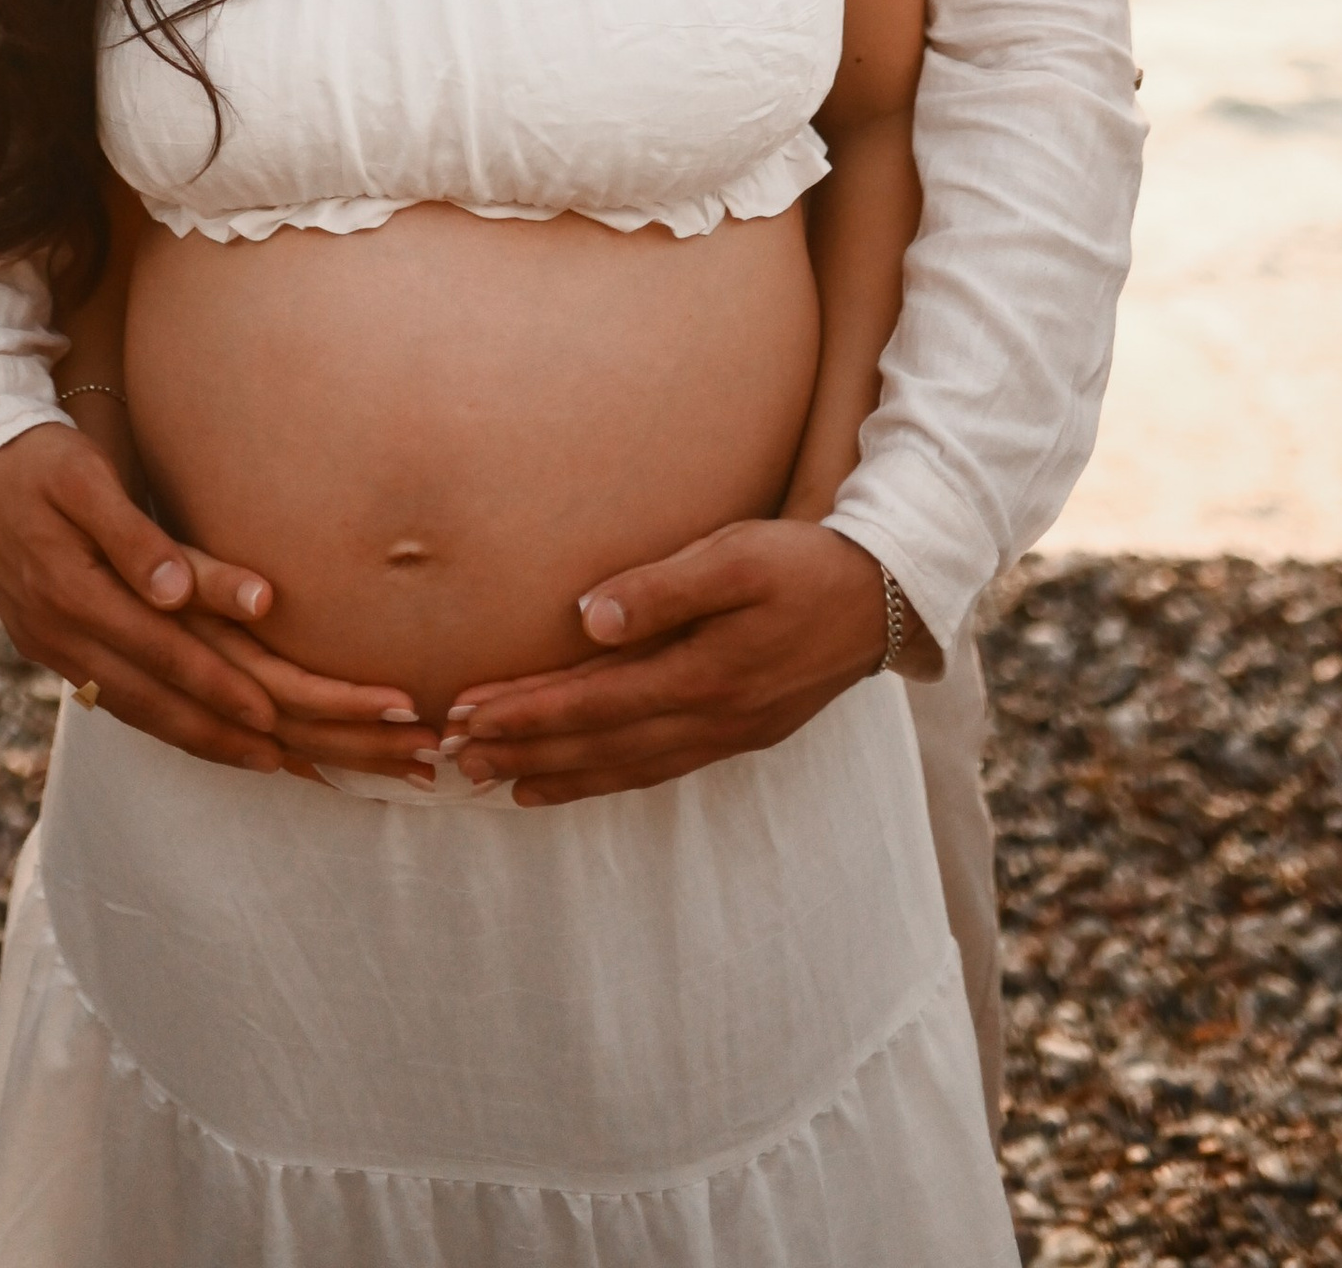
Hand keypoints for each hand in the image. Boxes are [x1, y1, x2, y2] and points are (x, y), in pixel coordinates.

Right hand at [0, 422, 418, 776]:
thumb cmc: (40, 460)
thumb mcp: (82, 481)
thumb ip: (133, 538)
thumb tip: (178, 594)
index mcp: (76, 594)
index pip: (166, 654)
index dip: (223, 688)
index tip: (280, 719)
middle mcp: (67, 638)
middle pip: (166, 703)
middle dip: (241, 735)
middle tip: (314, 762)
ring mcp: (57, 653)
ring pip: (145, 715)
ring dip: (213, 744)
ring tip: (281, 767)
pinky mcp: (56, 655)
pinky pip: (124, 704)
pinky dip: (174, 728)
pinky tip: (211, 740)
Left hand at [438, 519, 931, 807]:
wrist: (884, 596)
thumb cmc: (803, 562)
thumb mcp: (735, 557)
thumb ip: (661, 589)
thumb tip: (587, 618)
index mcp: (703, 675)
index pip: (592, 702)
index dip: (527, 712)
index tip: (468, 716)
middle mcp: (709, 718)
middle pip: (599, 744)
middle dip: (525, 750)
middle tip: (456, 759)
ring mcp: (726, 733)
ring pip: (625, 766)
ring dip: (560, 774)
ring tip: (501, 784)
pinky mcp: (739, 733)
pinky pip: (657, 767)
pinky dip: (609, 778)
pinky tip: (579, 779)